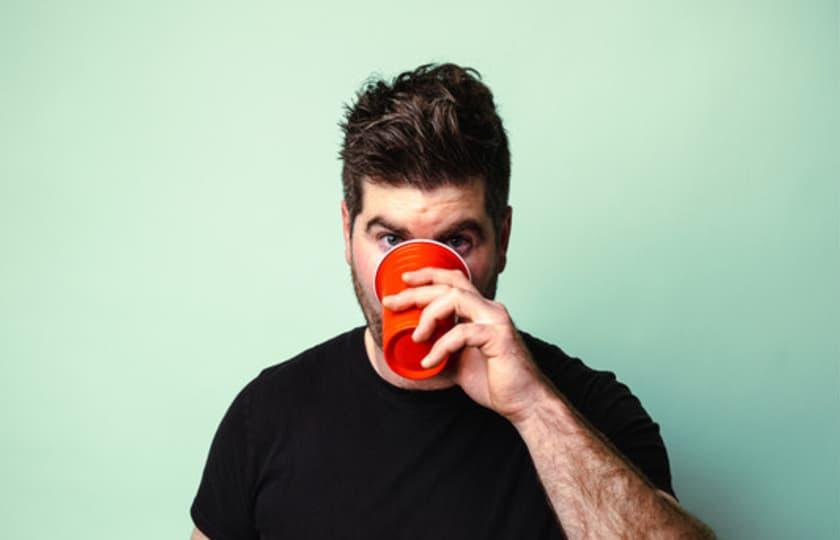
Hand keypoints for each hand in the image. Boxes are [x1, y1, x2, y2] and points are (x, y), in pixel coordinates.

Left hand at [381, 267, 550, 423]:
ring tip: (416, 337)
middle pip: (448, 285)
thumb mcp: (457, 363)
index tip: (404, 281)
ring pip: (455, 298)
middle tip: (393, 302)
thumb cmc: (495, 381)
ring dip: (429, 314)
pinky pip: (462, 332)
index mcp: (480, 310)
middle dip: (416, 291)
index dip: (428, 275)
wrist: (522, 401)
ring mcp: (495, 320)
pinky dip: (441, 346)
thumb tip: (411, 355)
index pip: (453, 280)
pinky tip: (430, 361)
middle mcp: (489, 309)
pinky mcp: (498, 337)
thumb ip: (439, 351)